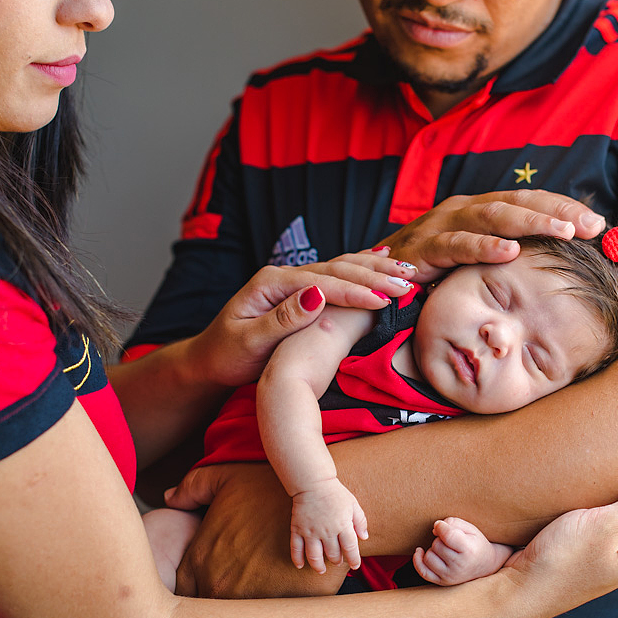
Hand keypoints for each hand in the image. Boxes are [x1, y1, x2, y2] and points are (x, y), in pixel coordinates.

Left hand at [168, 462, 347, 598]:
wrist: (317, 496)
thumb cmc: (269, 485)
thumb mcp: (224, 477)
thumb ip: (192, 487)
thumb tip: (168, 497)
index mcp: (201, 561)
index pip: (183, 596)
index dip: (195, 596)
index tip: (210, 592)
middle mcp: (220, 585)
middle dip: (219, 616)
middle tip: (235, 607)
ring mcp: (252, 599)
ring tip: (261, 612)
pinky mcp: (285, 608)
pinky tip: (286, 604)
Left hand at [193, 252, 416, 387]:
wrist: (209, 359)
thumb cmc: (226, 355)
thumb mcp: (249, 341)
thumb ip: (283, 318)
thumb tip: (317, 295)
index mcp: (271, 283)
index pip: (322, 282)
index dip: (356, 291)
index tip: (385, 299)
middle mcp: (284, 275)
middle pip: (336, 268)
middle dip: (374, 275)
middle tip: (408, 282)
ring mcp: (294, 281)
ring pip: (341, 267)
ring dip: (375, 268)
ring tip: (406, 270)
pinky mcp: (301, 291)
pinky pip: (338, 275)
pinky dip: (363, 268)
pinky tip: (384, 259)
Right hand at [290, 480, 369, 573]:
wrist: (313, 483)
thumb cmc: (335, 493)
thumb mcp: (353, 504)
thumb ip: (360, 521)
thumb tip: (364, 538)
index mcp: (343, 525)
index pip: (350, 548)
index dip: (354, 559)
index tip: (355, 566)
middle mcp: (327, 531)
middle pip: (333, 554)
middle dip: (337, 560)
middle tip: (337, 560)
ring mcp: (311, 531)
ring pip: (314, 556)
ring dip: (318, 566)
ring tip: (321, 570)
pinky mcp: (297, 529)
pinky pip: (296, 548)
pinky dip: (297, 559)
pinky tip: (300, 565)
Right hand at [377, 191, 606, 279]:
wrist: (370, 278)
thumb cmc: (429, 272)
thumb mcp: (472, 261)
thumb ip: (503, 256)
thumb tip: (552, 266)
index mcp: (479, 210)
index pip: (528, 202)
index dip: (562, 209)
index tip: (598, 224)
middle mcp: (463, 210)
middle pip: (517, 203)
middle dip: (558, 212)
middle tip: (591, 225)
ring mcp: (442, 226)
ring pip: (493, 217)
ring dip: (531, 223)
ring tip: (563, 231)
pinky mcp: (423, 249)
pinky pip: (457, 245)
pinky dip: (484, 247)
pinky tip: (510, 252)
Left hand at [412, 517, 513, 585]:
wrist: (486, 565)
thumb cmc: (476, 543)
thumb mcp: (470, 529)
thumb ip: (453, 523)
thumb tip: (435, 529)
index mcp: (469, 550)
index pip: (447, 536)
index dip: (441, 526)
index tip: (442, 525)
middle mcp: (459, 566)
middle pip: (437, 545)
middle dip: (440, 539)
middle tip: (449, 541)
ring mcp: (450, 576)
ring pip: (428, 557)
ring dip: (433, 549)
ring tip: (444, 549)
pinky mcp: (442, 582)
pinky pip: (423, 572)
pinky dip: (418, 561)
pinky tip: (420, 552)